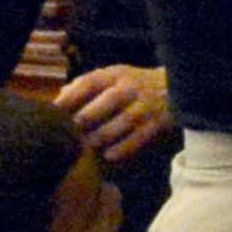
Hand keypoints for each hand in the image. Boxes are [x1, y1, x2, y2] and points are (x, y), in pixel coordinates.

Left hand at [55, 65, 171, 161]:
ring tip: (85, 147)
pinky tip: (108, 156)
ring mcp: (146, 106)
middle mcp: (131, 89)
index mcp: (115, 75)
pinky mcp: (158, 124)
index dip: (70, 98)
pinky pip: (139, 139)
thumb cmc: (134, 84)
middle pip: (106, 103)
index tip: (53, 112)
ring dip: (101, 137)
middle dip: (84, 120)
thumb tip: (60, 98)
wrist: (177, 88)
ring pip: (122, 123)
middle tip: (68, 134)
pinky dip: (123, 149)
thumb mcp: (112, 76)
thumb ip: (86, 84)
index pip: (89, 83)